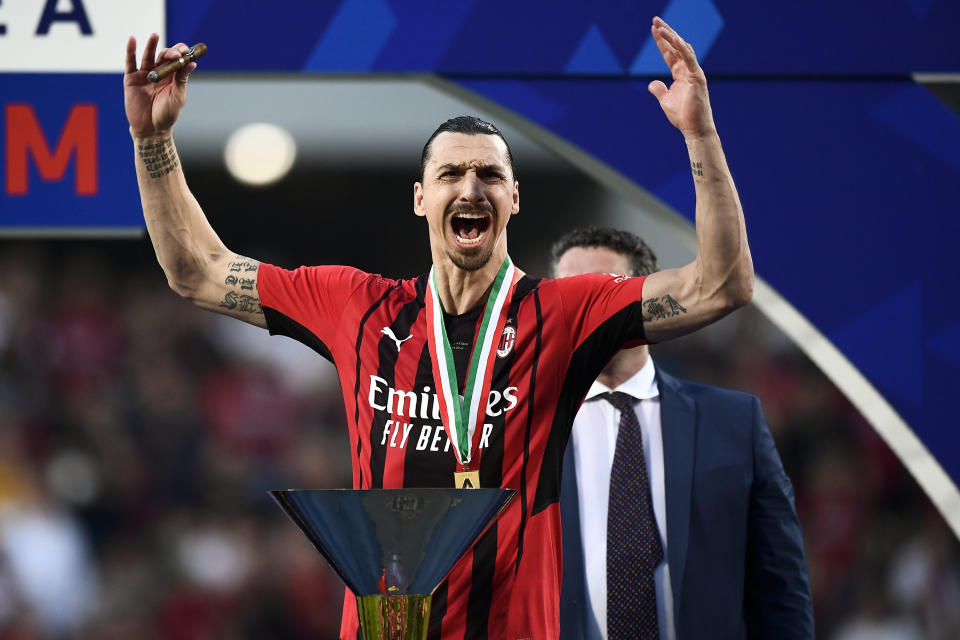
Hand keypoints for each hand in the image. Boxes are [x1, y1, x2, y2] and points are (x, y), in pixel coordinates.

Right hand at [124, 34, 196, 137]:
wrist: (151, 129)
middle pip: (164, 56)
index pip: (177, 60)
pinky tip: (132, 40)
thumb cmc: (167, 115)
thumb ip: (182, 79)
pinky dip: (131, 51)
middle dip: (170, 52)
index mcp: (172, 77)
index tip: (186, 50)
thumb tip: (192, 63)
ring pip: (148, 56)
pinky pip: (130, 62)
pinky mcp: (131, 79)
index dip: (181, 53)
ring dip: (151, 45)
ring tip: (155, 35)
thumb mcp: (178, 96)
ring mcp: (144, 75)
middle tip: (176, 52)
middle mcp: (159, 73)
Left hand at [647, 17, 715, 138]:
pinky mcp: (697, 78)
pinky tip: (674, 38)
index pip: (670, 53)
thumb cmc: (683, 116)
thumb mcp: (665, 101)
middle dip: (666, 32)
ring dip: (671, 37)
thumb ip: (659, 90)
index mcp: (680, 74)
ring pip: (683, 49)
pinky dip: (682, 48)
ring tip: (660, 27)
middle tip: (655, 20)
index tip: (653, 29)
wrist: (694, 129)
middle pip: (676, 46)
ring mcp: (694, 72)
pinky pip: (689, 59)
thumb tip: (652, 83)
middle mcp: (688, 70)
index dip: (661, 41)